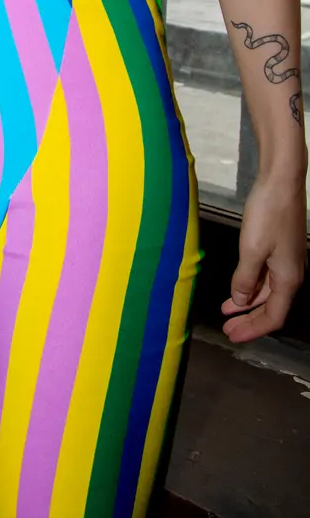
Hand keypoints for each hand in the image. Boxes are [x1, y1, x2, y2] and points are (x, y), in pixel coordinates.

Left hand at [222, 173, 306, 341]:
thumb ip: (245, 278)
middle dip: (249, 319)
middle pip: (271, 307)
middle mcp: (290, 273)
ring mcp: (286, 260)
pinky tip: (237, 285)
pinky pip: (266, 276)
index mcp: (287, 279)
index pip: (273, 317)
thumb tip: (239, 300)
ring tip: (227, 310)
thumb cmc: (267, 215)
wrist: (282, 181)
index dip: (253, 329)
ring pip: (267, 291)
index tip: (232, 336)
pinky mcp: (279, 247)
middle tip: (227, 328)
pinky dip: (251, 285)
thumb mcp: (251, 249)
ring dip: (247, 302)